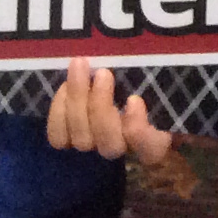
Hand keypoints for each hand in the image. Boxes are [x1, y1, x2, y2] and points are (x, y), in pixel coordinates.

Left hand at [45, 57, 171, 166]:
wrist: (102, 88)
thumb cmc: (138, 80)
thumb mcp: (154, 79)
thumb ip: (159, 82)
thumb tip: (156, 75)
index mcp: (154, 137)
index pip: (152, 151)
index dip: (139, 132)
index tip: (134, 100)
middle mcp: (124, 148)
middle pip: (110, 144)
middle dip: (101, 107)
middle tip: (102, 73)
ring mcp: (94, 146)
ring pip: (82, 140)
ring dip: (79, 101)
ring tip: (80, 66)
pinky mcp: (69, 139)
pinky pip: (58, 137)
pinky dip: (59, 111)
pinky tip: (65, 87)